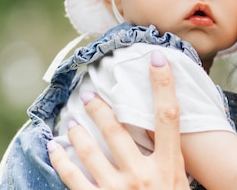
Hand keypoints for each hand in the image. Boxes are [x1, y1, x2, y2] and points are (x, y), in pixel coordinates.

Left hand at [48, 49, 189, 189]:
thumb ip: (173, 161)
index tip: (157, 60)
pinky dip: (62, 162)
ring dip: (79, 133)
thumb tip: (169, 133)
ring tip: (72, 120)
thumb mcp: (182, 186)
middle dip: (103, 109)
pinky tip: (55, 149)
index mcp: (170, 168)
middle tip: (91, 94)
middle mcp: (143, 176)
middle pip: (120, 131)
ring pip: (91, 152)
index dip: (163, 85)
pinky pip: (74, 181)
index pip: (168, 117)